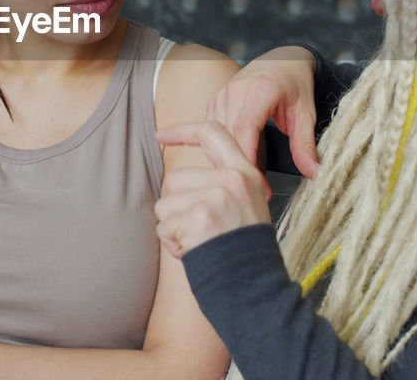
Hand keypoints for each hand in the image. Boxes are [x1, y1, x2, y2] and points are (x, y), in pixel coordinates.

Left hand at [155, 121, 272, 257]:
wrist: (256, 286)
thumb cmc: (244, 251)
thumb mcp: (246, 205)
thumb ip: (220, 185)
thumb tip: (178, 180)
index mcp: (245, 173)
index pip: (212, 133)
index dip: (182, 130)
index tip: (160, 134)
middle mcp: (232, 179)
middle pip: (175, 178)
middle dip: (176, 207)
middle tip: (200, 230)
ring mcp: (217, 197)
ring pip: (165, 205)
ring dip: (173, 228)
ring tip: (200, 242)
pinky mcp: (200, 218)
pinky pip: (164, 228)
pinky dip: (172, 244)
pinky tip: (195, 251)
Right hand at [207, 45, 319, 177]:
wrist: (284, 59)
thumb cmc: (296, 84)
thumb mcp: (305, 113)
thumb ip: (305, 144)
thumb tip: (313, 173)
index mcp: (260, 90)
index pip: (245, 129)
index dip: (248, 159)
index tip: (257, 182)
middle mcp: (235, 90)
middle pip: (227, 136)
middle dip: (238, 165)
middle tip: (255, 190)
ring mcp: (222, 94)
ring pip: (215, 136)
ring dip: (227, 158)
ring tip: (244, 179)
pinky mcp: (215, 100)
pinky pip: (211, 130)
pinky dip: (220, 148)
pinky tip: (233, 161)